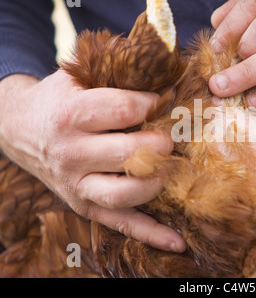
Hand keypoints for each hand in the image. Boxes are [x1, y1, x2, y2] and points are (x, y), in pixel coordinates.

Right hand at [0, 71, 185, 251]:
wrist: (21, 128)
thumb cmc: (60, 100)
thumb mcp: (78, 77)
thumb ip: (116, 72)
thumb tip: (166, 67)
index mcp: (71, 115)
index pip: (124, 110)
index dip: (154, 104)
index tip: (165, 100)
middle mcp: (72, 153)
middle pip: (130, 154)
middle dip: (162, 144)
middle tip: (172, 136)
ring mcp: (77, 185)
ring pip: (126, 193)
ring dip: (158, 181)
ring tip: (170, 166)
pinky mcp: (84, 206)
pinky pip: (121, 224)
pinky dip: (152, 235)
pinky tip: (178, 242)